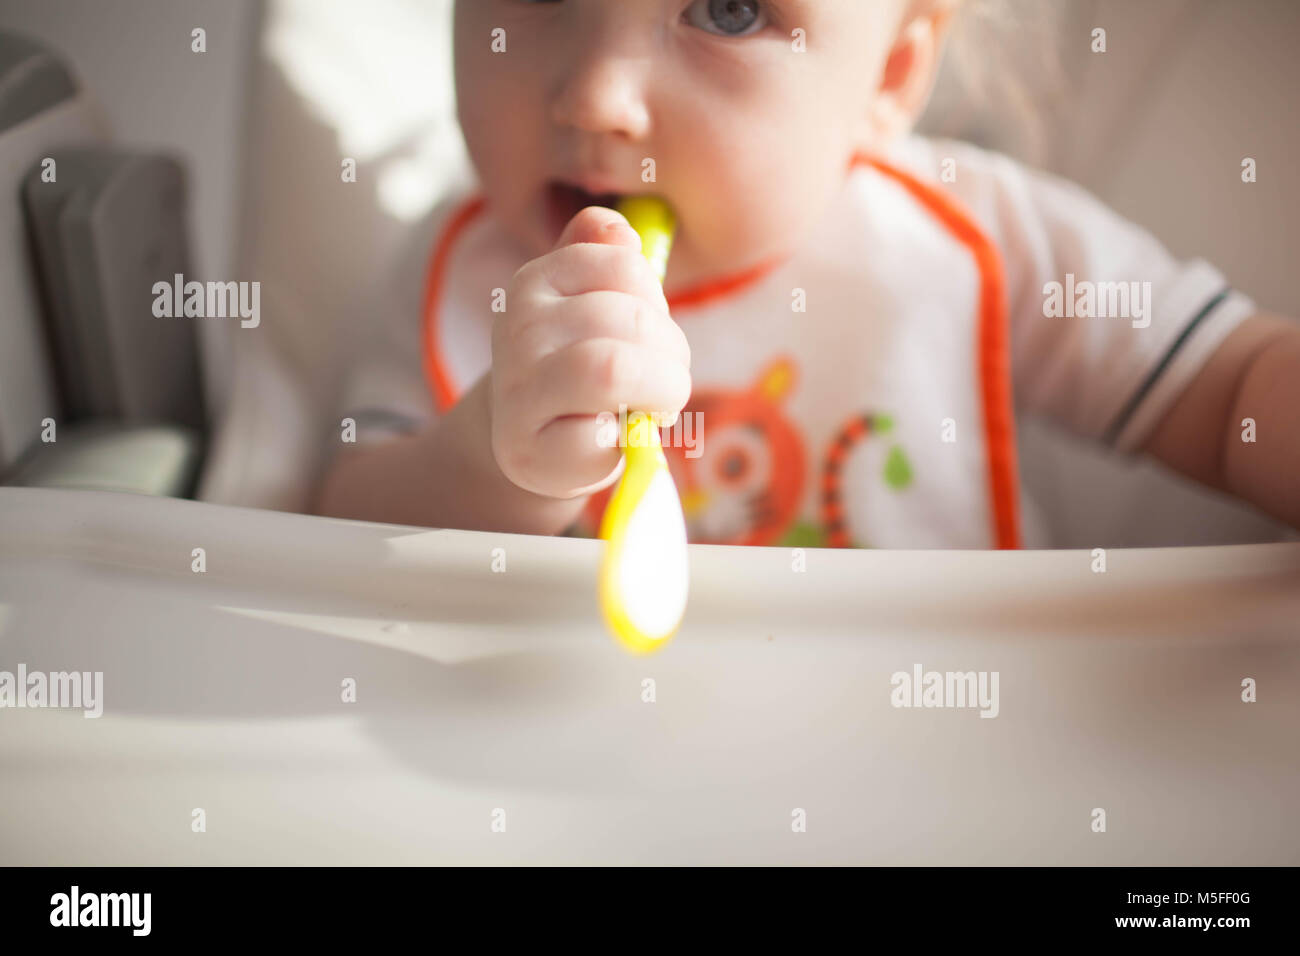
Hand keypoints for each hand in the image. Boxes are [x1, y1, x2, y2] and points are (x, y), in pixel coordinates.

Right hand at [489, 206, 691, 498]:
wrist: (536, 444)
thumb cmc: (580, 369)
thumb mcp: (592, 306)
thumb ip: (604, 259)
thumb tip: (616, 226)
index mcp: (534, 281)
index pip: (626, 266)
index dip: (658, 302)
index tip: (652, 332)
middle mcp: (519, 328)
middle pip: (631, 320)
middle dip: (672, 355)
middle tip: (666, 382)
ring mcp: (520, 389)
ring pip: (616, 369)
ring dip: (662, 391)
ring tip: (655, 406)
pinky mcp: (533, 448)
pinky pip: (607, 433)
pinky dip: (632, 438)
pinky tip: (620, 438)